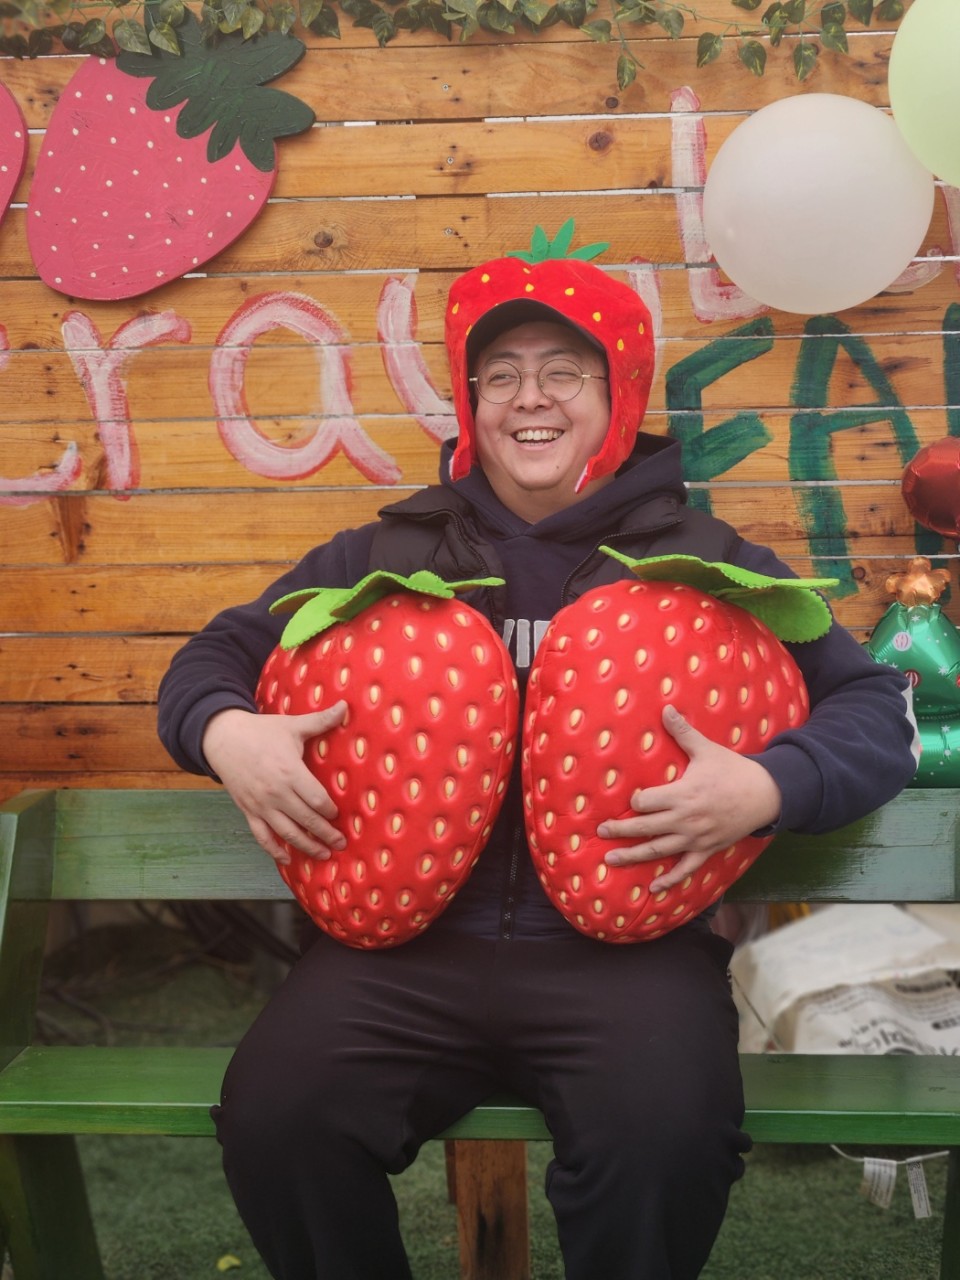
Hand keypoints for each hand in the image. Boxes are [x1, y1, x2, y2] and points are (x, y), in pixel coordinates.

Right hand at [202, 704, 347, 864]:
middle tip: (341, 843)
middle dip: (326, 834)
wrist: (223, 738)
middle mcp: (276, 793)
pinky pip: (262, 836)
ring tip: (323, 855)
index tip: (340, 816)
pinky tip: (287, 860)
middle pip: (306, 821)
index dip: (331, 811)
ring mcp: (261, 805)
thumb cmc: (261, 731)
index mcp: (290, 773)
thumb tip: (346, 706)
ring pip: (287, 833)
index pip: (317, 800)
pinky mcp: (248, 811)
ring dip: (307, 847)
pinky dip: (274, 850)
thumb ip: (321, 721)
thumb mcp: (292, 725)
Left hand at [596, 705, 781, 892]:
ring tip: (611, 860)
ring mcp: (696, 839)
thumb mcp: (707, 749)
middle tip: (601, 832)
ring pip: (658, 851)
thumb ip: (682, 732)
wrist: (766, 795)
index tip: (631, 798)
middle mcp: (685, 820)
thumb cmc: (733, 770)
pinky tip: (652, 889)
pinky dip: (669, 880)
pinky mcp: (707, 851)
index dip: (635, 800)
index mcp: (683, 794)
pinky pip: (685, 869)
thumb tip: (665, 708)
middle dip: (620, 830)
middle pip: (645, 828)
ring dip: (633, 856)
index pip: (647, 802)